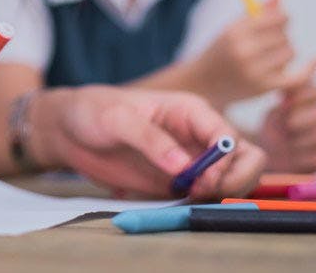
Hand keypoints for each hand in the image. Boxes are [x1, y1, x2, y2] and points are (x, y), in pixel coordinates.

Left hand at [28, 86, 265, 199]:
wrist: (68, 130)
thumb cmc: (93, 111)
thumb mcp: (117, 118)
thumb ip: (150, 140)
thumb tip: (184, 168)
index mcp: (191, 111)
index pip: (229, 137)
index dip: (226, 161)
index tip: (203, 179)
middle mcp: (199, 136)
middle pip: (246, 160)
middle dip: (237, 180)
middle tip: (205, 193)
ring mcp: (191, 161)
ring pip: (232, 180)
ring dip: (222, 195)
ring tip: (188, 198)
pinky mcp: (177, 182)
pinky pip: (204, 197)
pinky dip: (201, 204)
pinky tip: (177, 204)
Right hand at [187, 0, 305, 104]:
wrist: (202, 84)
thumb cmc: (220, 52)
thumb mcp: (232, 30)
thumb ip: (256, 13)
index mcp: (235, 32)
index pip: (275, 18)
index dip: (282, 18)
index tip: (281, 21)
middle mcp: (244, 50)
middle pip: (284, 35)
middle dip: (280, 37)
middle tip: (270, 44)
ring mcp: (254, 70)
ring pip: (290, 52)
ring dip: (285, 53)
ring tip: (270, 57)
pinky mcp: (264, 87)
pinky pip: (297, 75)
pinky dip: (308, 69)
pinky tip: (315, 61)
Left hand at [258, 59, 315, 172]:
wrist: (272, 159)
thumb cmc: (273, 130)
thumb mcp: (273, 116)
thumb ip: (281, 106)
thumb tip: (285, 89)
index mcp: (308, 104)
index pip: (314, 90)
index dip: (302, 93)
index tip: (285, 99)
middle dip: (303, 118)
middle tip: (289, 124)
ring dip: (302, 139)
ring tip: (287, 141)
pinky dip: (304, 157)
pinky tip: (292, 156)